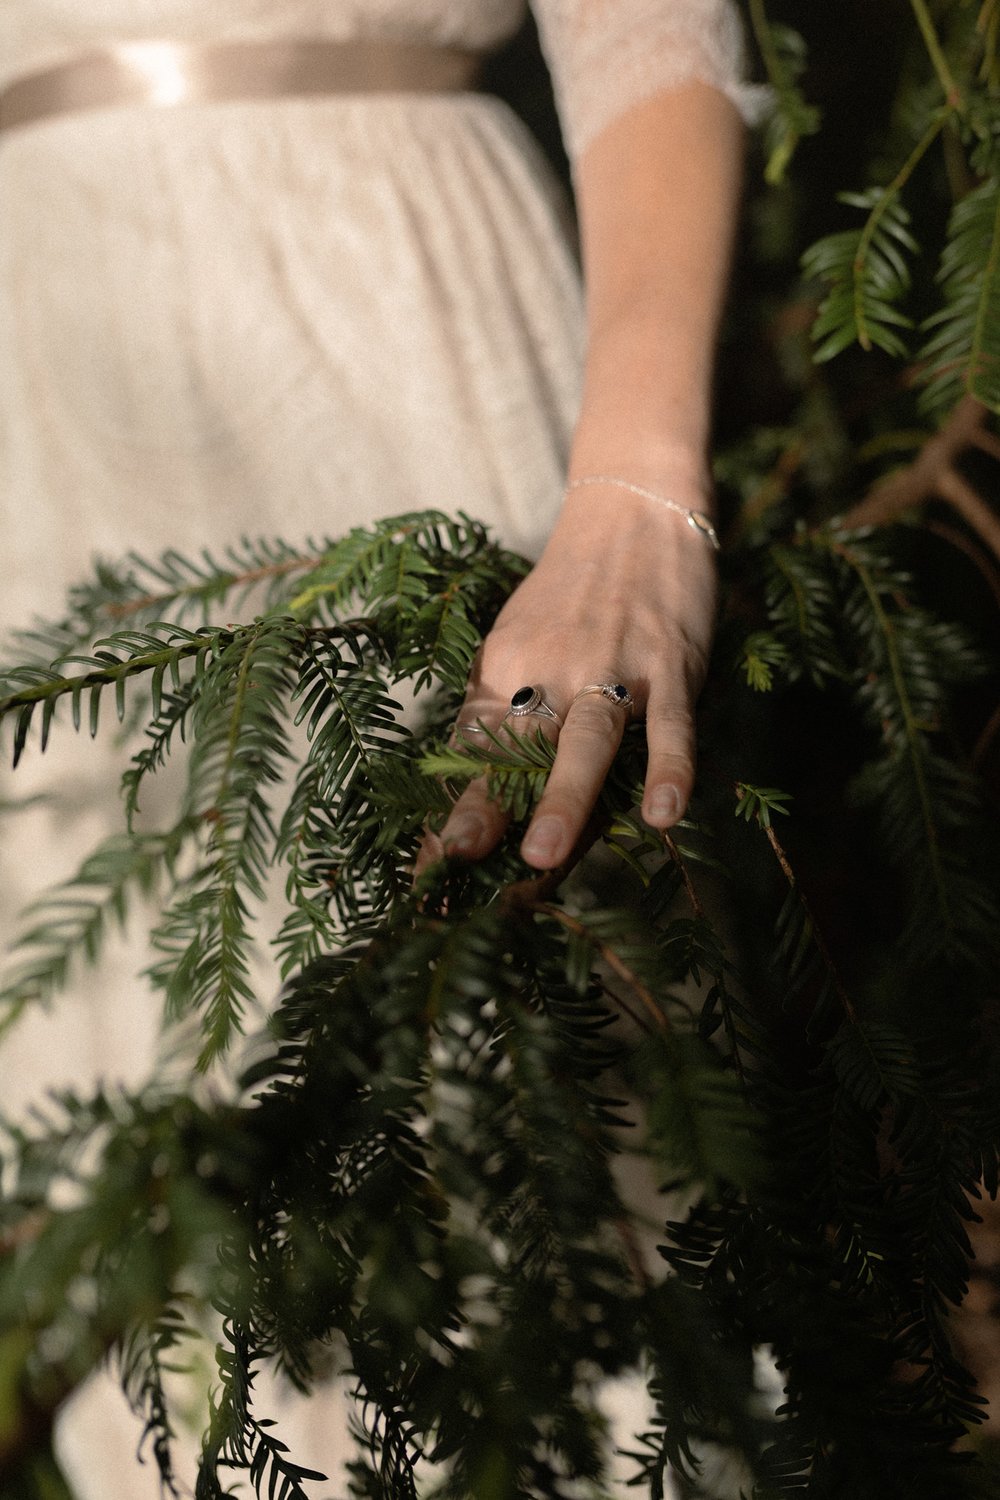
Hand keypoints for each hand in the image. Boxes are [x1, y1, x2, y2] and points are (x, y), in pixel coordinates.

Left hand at [435, 485, 718, 870]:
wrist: (634, 508)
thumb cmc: (572, 592)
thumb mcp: (521, 642)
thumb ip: (507, 709)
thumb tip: (480, 790)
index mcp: (504, 667)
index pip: (472, 749)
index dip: (453, 808)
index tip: (431, 866)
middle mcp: (549, 667)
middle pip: (518, 748)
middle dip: (490, 807)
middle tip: (465, 863)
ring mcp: (612, 665)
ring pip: (586, 740)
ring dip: (563, 799)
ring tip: (543, 858)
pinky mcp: (670, 663)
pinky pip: (670, 724)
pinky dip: (669, 769)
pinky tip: (664, 815)